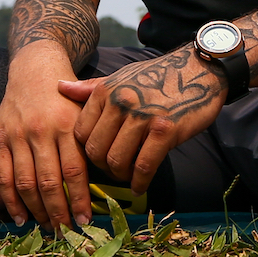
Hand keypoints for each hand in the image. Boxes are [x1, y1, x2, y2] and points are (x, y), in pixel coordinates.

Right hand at [0, 47, 90, 227]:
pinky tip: (21, 218)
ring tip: (48, 228)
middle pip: (50, 182)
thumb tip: (105, 184)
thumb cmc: (67, 97)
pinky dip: (11, 201)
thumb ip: (91, 143)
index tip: (85, 221)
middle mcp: (41, 131)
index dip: (79, 200)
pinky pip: (3, 175)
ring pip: (26, 183)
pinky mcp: (0, 138)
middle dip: (59, 212)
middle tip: (67, 233)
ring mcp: (18, 135)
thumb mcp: (85, 112)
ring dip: (37, 211)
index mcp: (67, 125)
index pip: (74, 172)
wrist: (34, 68)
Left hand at [59, 45, 225, 196]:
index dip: (87, 152)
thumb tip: (59, 87)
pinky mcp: (165, 130)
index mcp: (105, 92)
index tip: (100, 158)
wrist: (198, 70)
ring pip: (117, 160)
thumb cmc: (157, 77)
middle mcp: (120, 102)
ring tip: (129, 176)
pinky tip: (140, 186)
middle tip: (115, 170)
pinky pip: (144, 165)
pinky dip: (140, 181)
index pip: (81, 134)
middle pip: (96, 151)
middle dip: (103, 168)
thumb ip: (90, 88)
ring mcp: (142, 116)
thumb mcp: (120, 78)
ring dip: (121, 175)